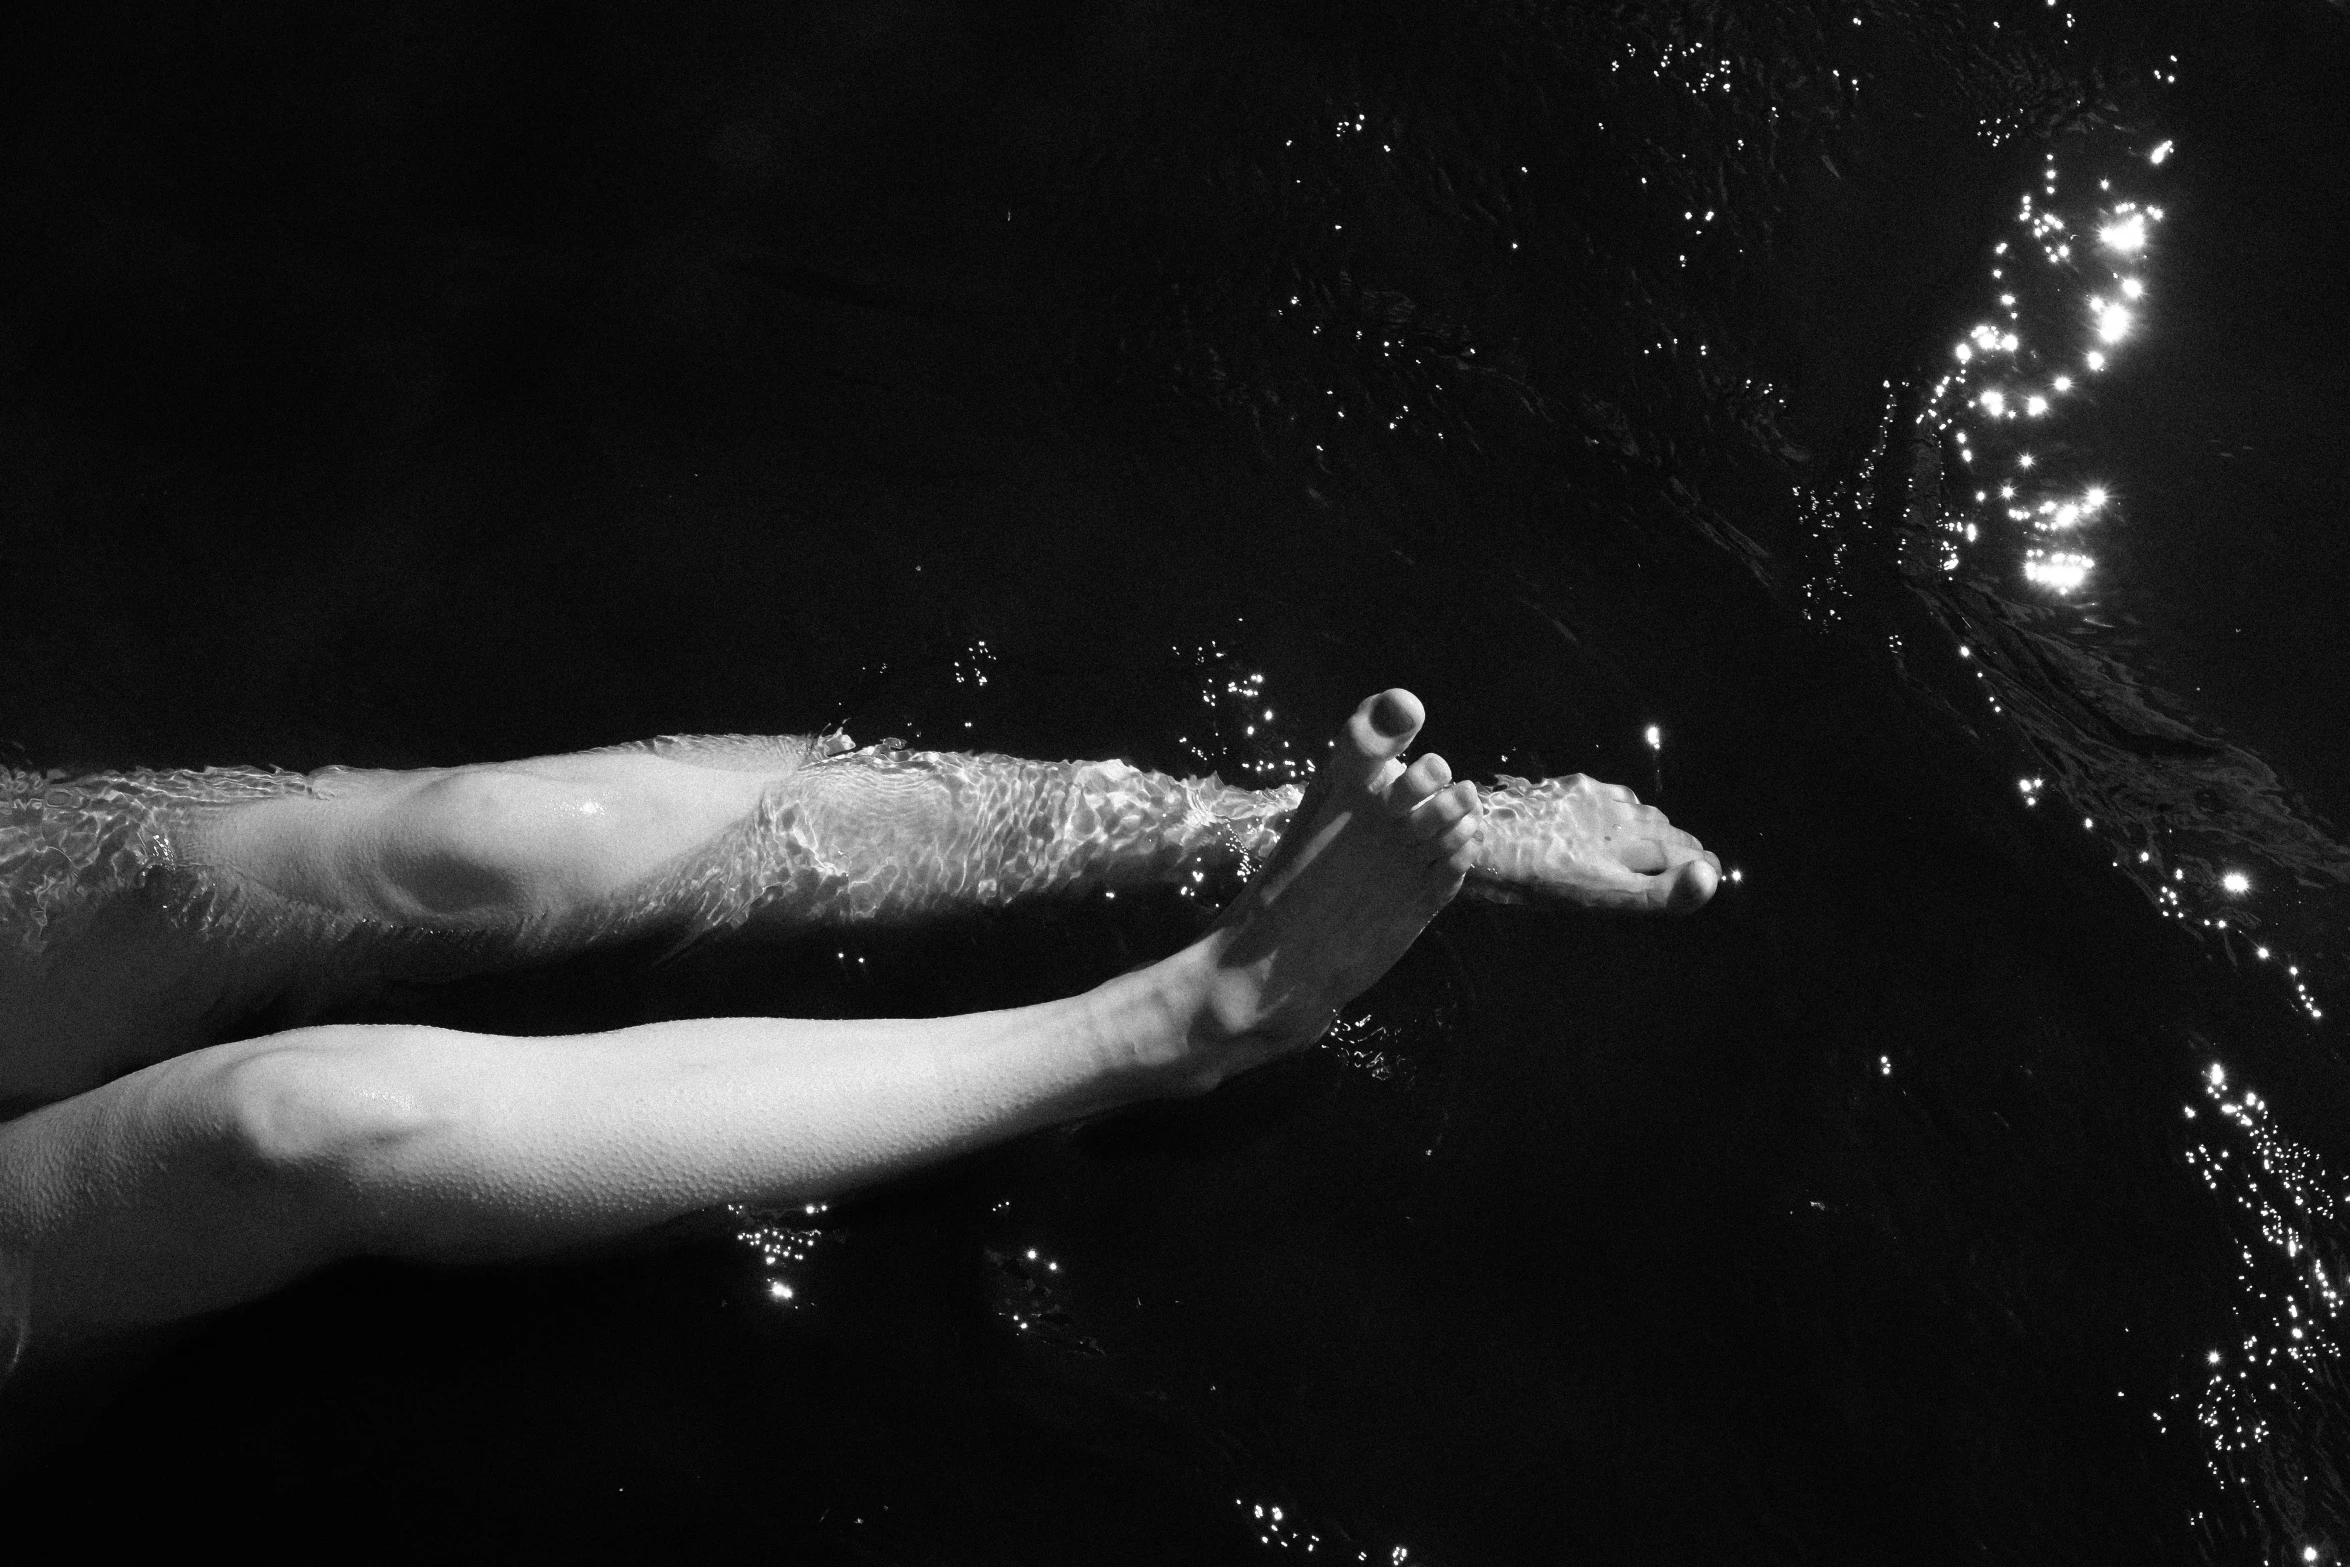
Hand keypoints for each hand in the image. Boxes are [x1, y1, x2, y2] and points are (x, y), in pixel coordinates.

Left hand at [1474, 774, 1720, 912]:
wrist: (1474, 838)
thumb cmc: (1537, 879)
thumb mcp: (1606, 896)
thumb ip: (1661, 891)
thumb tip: (1711, 875)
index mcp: (1632, 838)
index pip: (1682, 850)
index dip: (1697, 865)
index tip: (1708, 873)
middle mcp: (1616, 809)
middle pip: (1660, 828)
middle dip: (1676, 846)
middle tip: (1685, 865)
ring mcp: (1586, 796)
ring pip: (1632, 810)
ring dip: (1647, 828)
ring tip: (1648, 847)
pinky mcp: (1560, 789)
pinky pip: (1601, 798)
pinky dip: (1614, 813)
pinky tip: (1600, 825)